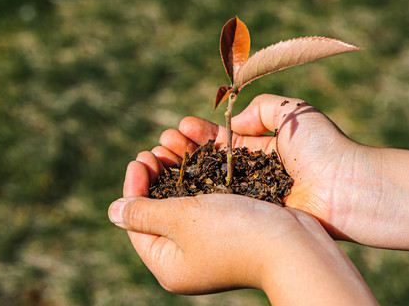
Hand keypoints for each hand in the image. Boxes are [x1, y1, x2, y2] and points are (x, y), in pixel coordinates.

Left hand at [109, 159, 376, 303]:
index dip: (134, 188)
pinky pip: (206, 200)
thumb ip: (144, 212)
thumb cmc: (235, 232)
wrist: (297, 246)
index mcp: (168, 263)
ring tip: (173, 145)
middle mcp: (187, 256)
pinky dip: (200, 178)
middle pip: (160, 211)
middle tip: (155, 150)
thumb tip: (112, 211)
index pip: (137, 222)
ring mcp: (210, 244)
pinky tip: (199, 156)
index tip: (141, 158)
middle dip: (156, 177)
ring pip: (184, 202)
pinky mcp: (231, 229)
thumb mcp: (181, 219)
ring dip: (177, 172)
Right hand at [153, 94, 364, 240]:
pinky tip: (175, 184)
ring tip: (160, 158)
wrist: (346, 188)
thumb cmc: (323, 146)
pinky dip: (196, 195)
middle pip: (211, 161)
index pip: (223, 139)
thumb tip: (234, 124)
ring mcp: (252, 196)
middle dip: (184, 151)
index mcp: (265, 147)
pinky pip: (220, 204)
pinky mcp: (252, 216)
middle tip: (163, 144)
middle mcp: (254, 172)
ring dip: (184, 170)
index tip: (181, 127)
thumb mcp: (292, 111)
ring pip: (209, 183)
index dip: (200, 134)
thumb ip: (261, 109)